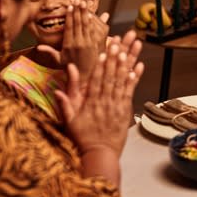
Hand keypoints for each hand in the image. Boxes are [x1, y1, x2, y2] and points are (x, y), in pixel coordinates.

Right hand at [37, 0, 109, 74]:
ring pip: (87, 25)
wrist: (86, 77)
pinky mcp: (95, 45)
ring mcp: (88, 43)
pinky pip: (94, 31)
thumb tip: (38, 48)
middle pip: (78, 23)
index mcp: (69, 45)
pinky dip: (94, 22)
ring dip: (85, 13)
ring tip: (84, 3)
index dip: (70, 15)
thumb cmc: (70, 68)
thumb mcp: (59, 60)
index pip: (69, 26)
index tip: (69, 5)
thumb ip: (50, 52)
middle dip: (77, 10)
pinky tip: (93, 14)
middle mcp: (78, 43)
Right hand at [55, 31, 144, 156]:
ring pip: (121, 81)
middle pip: (110, 76)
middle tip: (118, 43)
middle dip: (114, 59)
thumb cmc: (83, 137)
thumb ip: (65, 102)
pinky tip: (138, 67)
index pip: (96, 80)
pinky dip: (134, 79)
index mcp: (91, 102)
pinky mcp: (125, 110)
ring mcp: (116, 105)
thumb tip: (58, 89)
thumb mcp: (69, 120)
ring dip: (126, 64)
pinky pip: (130, 91)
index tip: (104, 51)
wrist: (100, 153)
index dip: (101, 65)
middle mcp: (105, 101)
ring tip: (129, 50)